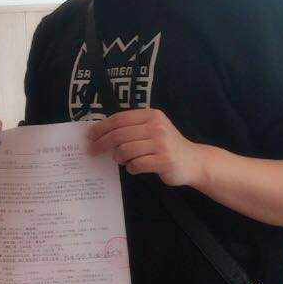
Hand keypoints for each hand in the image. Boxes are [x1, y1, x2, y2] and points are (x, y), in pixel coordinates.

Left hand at [87, 108, 205, 186]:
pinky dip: (131, 168)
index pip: (119, 119)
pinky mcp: (164, 161)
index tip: (89, 136)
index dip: (101, 127)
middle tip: (92, 151)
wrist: (193, 161)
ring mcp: (161, 144)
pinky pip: (136, 165)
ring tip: (120, 160)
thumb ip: (132, 128)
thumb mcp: (152, 129)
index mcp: (151, 115)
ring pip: (125, 150)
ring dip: (118, 157)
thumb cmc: (166, 145)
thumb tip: (100, 132)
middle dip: (102, 143)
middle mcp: (156, 127)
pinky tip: (134, 167)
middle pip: (119, 134)